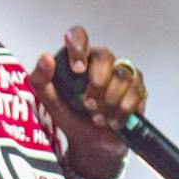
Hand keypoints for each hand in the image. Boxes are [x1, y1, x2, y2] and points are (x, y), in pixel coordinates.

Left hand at [29, 26, 146, 178]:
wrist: (91, 143)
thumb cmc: (71, 117)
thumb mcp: (50, 103)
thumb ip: (40, 81)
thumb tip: (46, 58)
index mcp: (79, 58)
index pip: (79, 35)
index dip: (79, 47)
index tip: (77, 69)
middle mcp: (102, 61)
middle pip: (105, 55)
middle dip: (96, 83)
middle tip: (87, 105)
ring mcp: (123, 73)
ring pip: (122, 76)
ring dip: (108, 102)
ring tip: (98, 117)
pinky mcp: (138, 88)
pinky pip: (136, 92)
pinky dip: (122, 111)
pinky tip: (113, 121)